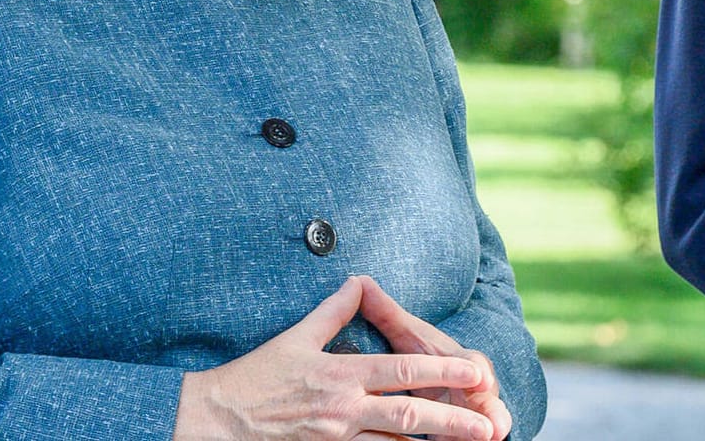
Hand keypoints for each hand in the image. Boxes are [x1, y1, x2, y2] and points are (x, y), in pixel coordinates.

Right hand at [174, 276, 498, 440]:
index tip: (474, 372)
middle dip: (453, 422)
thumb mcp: (296, 337)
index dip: (441, 371)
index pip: (402, 371)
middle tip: (489, 426)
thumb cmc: (255, 378)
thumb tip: (357, 280)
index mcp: (341, 374)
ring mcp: (336, 439)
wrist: (215, 420)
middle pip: (409, 415)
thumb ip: (334, 311)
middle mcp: (344, 409)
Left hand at [356, 275, 514, 440]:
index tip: (480, 378)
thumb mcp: (406, 336)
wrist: (445, 382)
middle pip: (485, 399)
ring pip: (482, 424)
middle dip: (492, 411)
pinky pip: (468, 440)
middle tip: (495, 428)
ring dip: (486, 432)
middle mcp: (472, 388)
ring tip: (491, 440)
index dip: (476, 372)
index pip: (472, 364)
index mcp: (458, 361)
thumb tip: (360, 280)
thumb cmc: (422, 357)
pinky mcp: (465, 434)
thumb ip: (386, 314)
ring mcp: (472, 413)